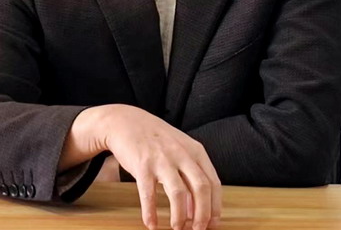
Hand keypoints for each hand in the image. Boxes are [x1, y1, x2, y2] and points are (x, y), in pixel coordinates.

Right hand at [99, 104, 221, 229]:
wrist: (125, 121)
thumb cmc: (155, 138)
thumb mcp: (179, 149)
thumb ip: (190, 173)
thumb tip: (197, 207)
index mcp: (195, 151)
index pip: (213, 182)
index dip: (215, 206)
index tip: (213, 223)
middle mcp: (181, 154)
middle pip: (201, 189)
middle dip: (202, 214)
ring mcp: (162, 159)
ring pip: (178, 193)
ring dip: (180, 216)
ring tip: (177, 228)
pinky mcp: (142, 165)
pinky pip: (148, 194)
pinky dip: (151, 212)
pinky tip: (151, 224)